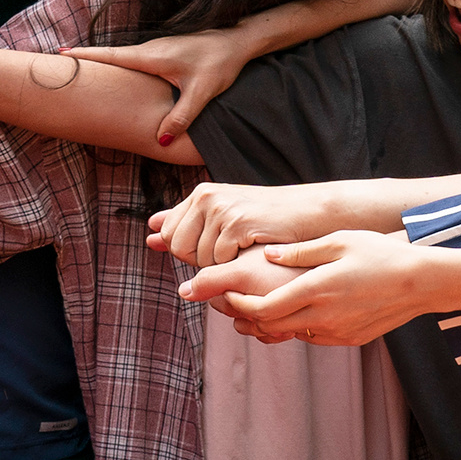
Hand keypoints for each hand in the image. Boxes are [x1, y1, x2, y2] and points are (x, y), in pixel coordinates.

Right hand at [67, 26, 260, 146]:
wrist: (239, 41)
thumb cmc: (220, 63)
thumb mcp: (201, 92)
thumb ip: (180, 115)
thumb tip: (160, 139)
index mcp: (152, 57)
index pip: (111, 56)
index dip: (85, 57)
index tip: (60, 55)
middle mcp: (150, 50)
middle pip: (110, 56)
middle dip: (85, 60)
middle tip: (57, 64)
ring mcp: (157, 50)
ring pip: (122, 58)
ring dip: (100, 62)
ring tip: (78, 70)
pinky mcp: (166, 54)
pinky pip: (134, 60)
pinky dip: (117, 64)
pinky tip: (114, 74)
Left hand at [145, 179, 369, 266]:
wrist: (310, 214)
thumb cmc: (267, 220)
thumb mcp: (222, 217)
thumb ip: (184, 222)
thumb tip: (150, 230)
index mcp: (200, 194)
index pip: (170, 237)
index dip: (191, 252)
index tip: (217, 248)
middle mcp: (206, 197)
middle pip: (179, 249)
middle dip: (202, 260)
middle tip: (232, 251)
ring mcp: (221, 208)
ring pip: (199, 258)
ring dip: (222, 265)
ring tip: (245, 249)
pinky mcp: (236, 222)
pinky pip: (219, 259)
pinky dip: (236, 264)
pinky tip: (253, 251)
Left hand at [180, 230, 432, 347]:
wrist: (420, 282)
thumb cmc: (380, 253)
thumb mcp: (338, 241)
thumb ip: (299, 251)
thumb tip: (266, 254)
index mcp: (315, 288)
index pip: (263, 308)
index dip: (238, 305)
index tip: (225, 296)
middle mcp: (322, 315)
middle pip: (270, 326)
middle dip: (246, 318)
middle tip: (232, 306)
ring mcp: (336, 331)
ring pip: (290, 335)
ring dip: (269, 325)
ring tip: (256, 310)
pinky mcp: (349, 338)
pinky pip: (313, 338)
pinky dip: (296, 329)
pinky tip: (295, 314)